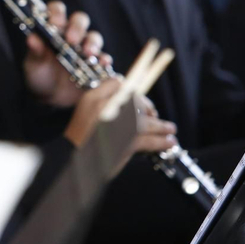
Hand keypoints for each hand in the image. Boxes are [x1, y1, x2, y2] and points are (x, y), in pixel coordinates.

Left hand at [24, 0, 107, 106]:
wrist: (50, 97)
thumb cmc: (39, 74)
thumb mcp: (34, 64)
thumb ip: (35, 52)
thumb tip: (31, 39)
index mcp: (53, 28)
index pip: (57, 10)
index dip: (57, 13)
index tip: (55, 23)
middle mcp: (71, 34)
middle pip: (80, 20)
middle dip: (77, 28)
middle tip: (72, 40)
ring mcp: (85, 48)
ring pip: (94, 36)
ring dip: (93, 43)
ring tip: (89, 53)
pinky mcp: (95, 63)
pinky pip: (104, 57)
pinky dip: (104, 59)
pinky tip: (102, 63)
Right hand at [61, 82, 176, 175]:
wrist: (74, 161)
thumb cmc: (82, 137)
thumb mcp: (86, 109)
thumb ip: (102, 94)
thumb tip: (123, 83)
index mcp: (93, 99)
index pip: (120, 85)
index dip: (135, 93)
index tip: (143, 103)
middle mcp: (104, 109)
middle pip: (136, 102)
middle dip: (149, 109)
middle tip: (156, 116)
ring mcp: (115, 126)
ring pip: (146, 122)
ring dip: (161, 126)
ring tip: (171, 130)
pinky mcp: (124, 143)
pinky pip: (147, 139)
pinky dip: (161, 141)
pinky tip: (168, 142)